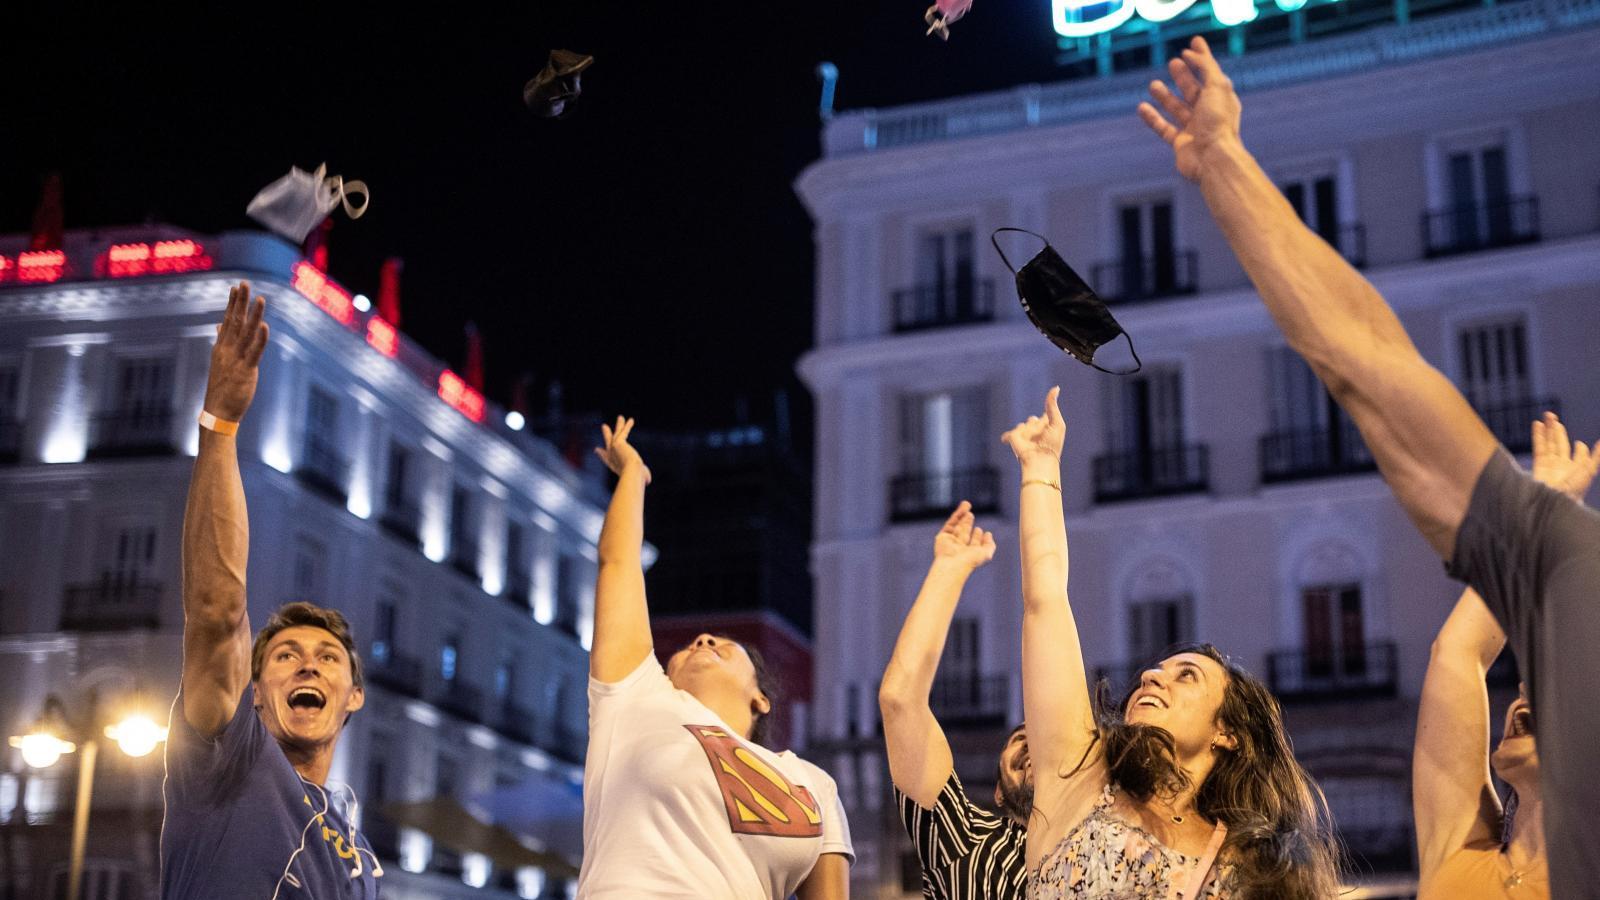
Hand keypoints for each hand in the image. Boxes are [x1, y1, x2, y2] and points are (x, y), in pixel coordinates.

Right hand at [203, 281, 268, 422]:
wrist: (217, 411)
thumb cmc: (221, 387)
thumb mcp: (220, 361)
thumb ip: (222, 342)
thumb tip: (220, 327)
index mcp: (222, 347)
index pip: (227, 321)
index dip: (232, 304)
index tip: (235, 287)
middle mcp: (227, 350)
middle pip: (234, 321)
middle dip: (240, 302)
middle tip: (244, 283)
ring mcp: (235, 359)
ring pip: (245, 333)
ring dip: (253, 315)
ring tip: (260, 298)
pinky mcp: (245, 370)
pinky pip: (254, 352)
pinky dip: (259, 339)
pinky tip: (264, 326)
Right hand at [594, 416, 650, 482]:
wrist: (631, 473)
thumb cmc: (636, 479)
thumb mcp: (640, 478)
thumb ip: (643, 477)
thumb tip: (648, 480)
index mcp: (613, 466)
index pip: (606, 458)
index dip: (602, 454)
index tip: (597, 449)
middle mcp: (611, 456)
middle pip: (608, 442)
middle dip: (607, 434)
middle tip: (604, 426)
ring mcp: (613, 448)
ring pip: (616, 434)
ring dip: (620, 425)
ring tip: (621, 417)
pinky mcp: (618, 442)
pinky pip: (624, 432)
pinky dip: (627, 426)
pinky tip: (631, 419)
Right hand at [933, 501, 995, 570]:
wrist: (953, 564)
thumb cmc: (970, 561)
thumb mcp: (985, 554)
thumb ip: (990, 545)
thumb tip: (989, 534)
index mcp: (968, 554)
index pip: (973, 543)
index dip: (977, 537)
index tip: (980, 531)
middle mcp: (958, 548)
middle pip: (963, 533)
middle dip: (967, 523)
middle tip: (971, 515)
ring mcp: (950, 542)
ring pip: (957, 526)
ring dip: (962, 516)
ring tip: (967, 504)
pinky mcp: (942, 536)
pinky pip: (950, 523)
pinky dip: (957, 515)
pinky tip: (963, 508)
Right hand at [1001, 386, 1065, 466]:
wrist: (1040, 459)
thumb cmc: (1052, 444)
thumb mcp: (1056, 422)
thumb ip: (1052, 405)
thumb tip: (1056, 387)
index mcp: (1047, 427)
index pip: (1045, 416)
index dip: (1046, 418)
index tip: (1046, 416)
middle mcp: (1035, 431)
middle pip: (1032, 419)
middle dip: (1036, 425)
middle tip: (1041, 437)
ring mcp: (1024, 435)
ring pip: (1023, 425)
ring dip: (1028, 432)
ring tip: (1032, 443)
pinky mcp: (1014, 439)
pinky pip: (1009, 434)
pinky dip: (1007, 437)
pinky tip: (1006, 439)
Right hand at [1136, 36, 1242, 182]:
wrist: (1213, 159)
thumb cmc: (1218, 123)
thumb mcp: (1217, 87)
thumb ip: (1205, 67)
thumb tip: (1191, 54)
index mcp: (1222, 99)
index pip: (1211, 73)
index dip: (1203, 58)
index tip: (1193, 44)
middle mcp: (1209, 113)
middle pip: (1194, 90)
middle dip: (1184, 76)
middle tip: (1173, 62)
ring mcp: (1195, 129)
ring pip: (1177, 108)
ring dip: (1165, 96)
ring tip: (1153, 84)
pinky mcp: (1181, 143)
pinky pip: (1164, 128)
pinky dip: (1152, 118)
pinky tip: (1141, 107)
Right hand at [1531, 411, 1597, 500]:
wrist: (1552, 501)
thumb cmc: (1573, 488)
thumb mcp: (1589, 471)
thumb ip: (1596, 457)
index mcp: (1578, 468)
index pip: (1579, 453)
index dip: (1581, 448)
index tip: (1579, 446)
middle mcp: (1563, 465)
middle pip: (1560, 443)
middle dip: (1558, 431)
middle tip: (1553, 417)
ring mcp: (1550, 464)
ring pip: (1549, 442)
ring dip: (1548, 429)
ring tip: (1548, 415)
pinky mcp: (1540, 464)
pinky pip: (1539, 446)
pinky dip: (1538, 435)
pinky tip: (1537, 424)